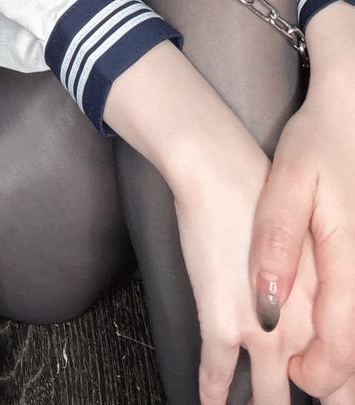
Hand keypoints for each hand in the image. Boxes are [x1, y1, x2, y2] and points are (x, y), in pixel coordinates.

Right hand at [174, 127, 317, 404]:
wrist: (220, 172)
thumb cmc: (265, 193)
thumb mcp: (317, 238)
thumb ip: (327, 288)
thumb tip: (327, 322)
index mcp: (331, 302)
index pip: (348, 369)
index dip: (343, 389)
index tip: (336, 396)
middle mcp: (304, 325)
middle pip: (322, 391)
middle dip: (319, 401)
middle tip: (308, 403)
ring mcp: (263, 329)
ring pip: (270, 399)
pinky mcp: (222, 322)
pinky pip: (217, 376)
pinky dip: (213, 397)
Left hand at [250, 4, 354, 400]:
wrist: (348, 111)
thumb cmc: (319, 143)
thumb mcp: (287, 184)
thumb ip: (277, 243)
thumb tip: (268, 306)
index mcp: (348, 258)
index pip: (342, 344)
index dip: (318, 372)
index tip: (292, 374)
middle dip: (338, 380)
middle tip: (305, 383)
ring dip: (344, 359)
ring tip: (316, 374)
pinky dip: (347, 333)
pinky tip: (329, 337)